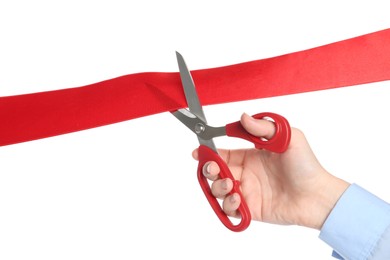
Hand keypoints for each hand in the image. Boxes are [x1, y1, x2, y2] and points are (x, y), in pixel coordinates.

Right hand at [192, 113, 349, 229]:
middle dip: (208, 170)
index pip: (223, 153)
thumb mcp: (288, 137)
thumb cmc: (306, 165)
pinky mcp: (250, 210)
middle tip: (212, 169)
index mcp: (251, 156)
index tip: (199, 151)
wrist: (317, 195)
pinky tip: (238, 198)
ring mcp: (247, 192)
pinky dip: (228, 204)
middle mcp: (246, 174)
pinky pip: (229, 209)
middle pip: (215, 172)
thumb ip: (264, 127)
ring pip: (218, 190)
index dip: (209, 152)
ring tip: (231, 185)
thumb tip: (242, 117)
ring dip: (217, 187)